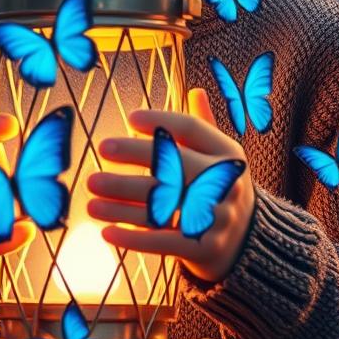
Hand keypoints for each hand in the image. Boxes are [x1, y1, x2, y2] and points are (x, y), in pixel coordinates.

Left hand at [87, 88, 255, 284]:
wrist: (247, 243)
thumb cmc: (220, 189)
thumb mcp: (221, 159)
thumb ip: (205, 128)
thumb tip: (196, 90)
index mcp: (228, 155)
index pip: (192, 130)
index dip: (161, 121)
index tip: (130, 119)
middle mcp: (225, 183)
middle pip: (173, 164)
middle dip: (134, 154)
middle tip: (101, 147)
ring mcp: (217, 217)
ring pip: (162, 206)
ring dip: (120, 203)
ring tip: (90, 199)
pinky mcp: (205, 248)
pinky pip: (163, 242)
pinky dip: (133, 239)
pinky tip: (106, 232)